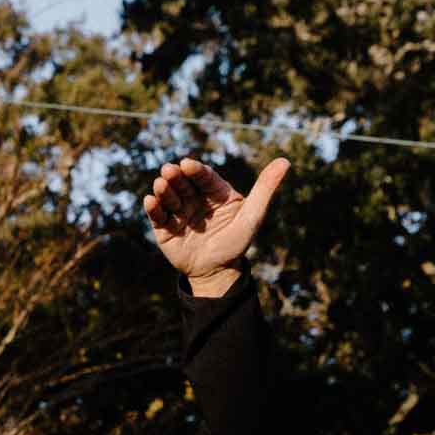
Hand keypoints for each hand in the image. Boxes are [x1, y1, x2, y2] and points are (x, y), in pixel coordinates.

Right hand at [143, 154, 288, 295]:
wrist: (217, 273)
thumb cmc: (236, 244)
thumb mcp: (253, 217)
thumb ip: (266, 189)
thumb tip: (285, 161)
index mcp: (215, 193)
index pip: (204, 176)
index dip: (196, 170)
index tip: (188, 164)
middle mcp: (195, 198)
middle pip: (183, 183)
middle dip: (175, 176)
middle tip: (169, 170)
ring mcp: (178, 212)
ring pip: (168, 196)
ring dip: (163, 189)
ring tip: (160, 185)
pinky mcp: (164, 228)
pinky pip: (157, 215)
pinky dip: (152, 208)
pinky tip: (150, 201)